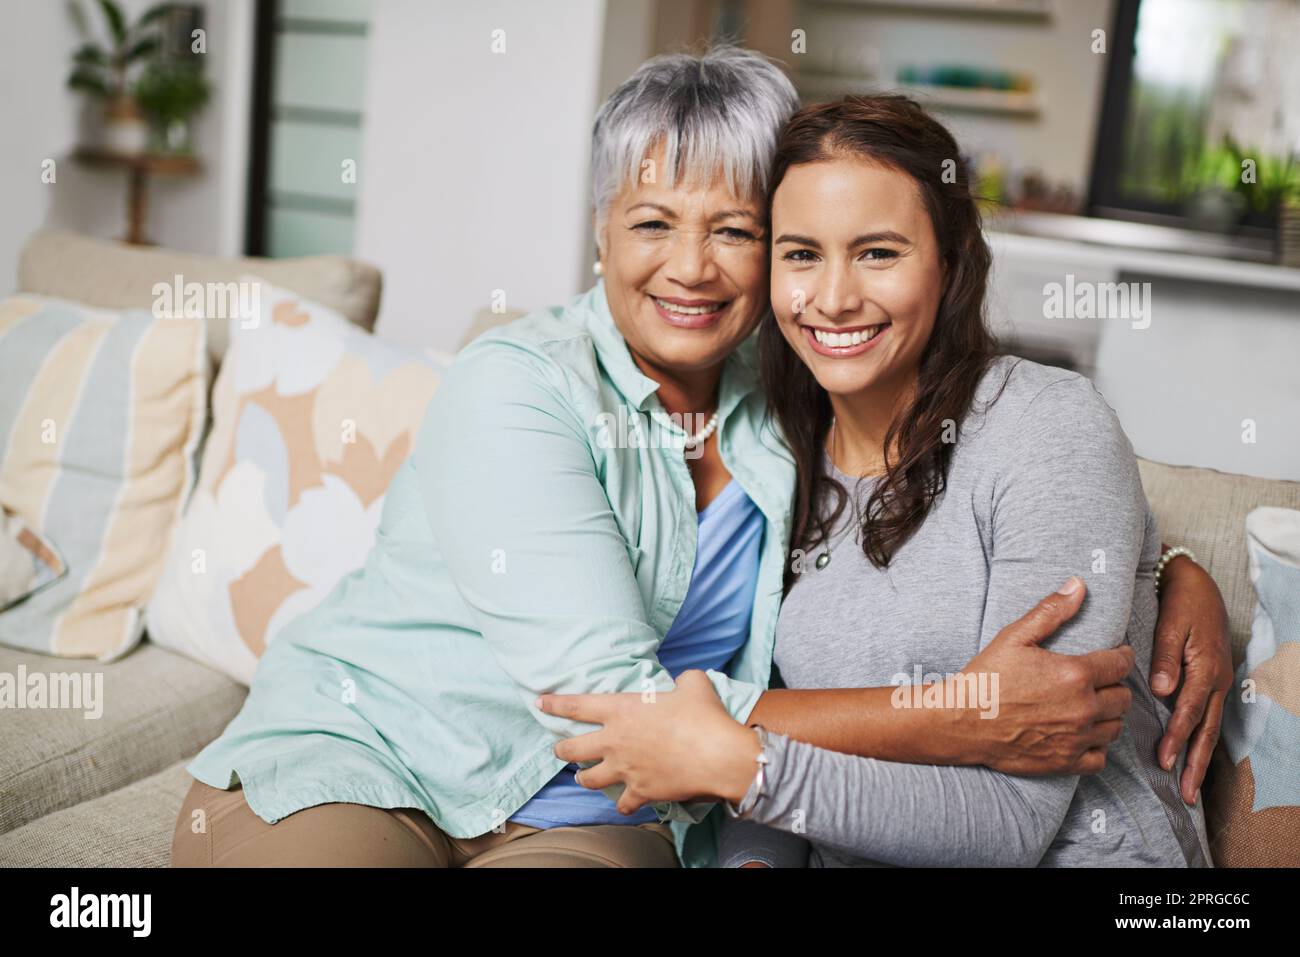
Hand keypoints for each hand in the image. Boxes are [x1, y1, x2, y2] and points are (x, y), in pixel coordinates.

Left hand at [536, 670, 761, 813]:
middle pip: (572, 749)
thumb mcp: (692, 683)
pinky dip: (623, 803)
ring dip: (583, 778)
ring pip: (588, 779)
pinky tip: (625, 802)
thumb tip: (684, 682)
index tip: (539, 702)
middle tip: (560, 749)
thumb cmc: (703, 716)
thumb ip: (682, 680)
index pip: (576, 706)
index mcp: (621, 710)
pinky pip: (622, 803)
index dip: (554, 704)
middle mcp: (614, 741)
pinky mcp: (640, 792)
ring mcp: (625, 770)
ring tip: (583, 778)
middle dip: (561, 749)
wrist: (718, 755)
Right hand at [960, 577, 1136, 775]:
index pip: (1121, 665)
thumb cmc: (986, 677)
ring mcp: (1076, 738)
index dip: (1122, 656)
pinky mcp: (1066, 762)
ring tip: (1092, 706)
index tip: (1116, 655)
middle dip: (1115, 686)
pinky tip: (1082, 735)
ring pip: (1116, 727)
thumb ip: (1051, 611)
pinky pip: (1100, 757)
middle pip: (1123, 698)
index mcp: (1075, 674)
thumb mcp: (1014, 636)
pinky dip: (1097, 747)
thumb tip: (1079, 585)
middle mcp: (1082, 708)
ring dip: (1108, 716)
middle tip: (1100, 681)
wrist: (961, 721)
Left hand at [1151, 555, 1232, 803]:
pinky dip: (1201, 740)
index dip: (1177, 738)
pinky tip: (1192, 758)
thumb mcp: (1172, 625)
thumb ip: (1166, 658)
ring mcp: (1217, 683)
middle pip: (1206, 729)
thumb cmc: (1180, 604)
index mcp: (1205, 668)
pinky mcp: (1211, 682)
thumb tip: (1162, 691)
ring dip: (1200, 758)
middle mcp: (1216, 681)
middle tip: (1186, 793)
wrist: (1195, 584)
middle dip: (1195, 763)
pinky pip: (1208, 718)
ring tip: (1190, 787)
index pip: (1189, 711)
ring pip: (1209, 728)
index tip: (1165, 761)